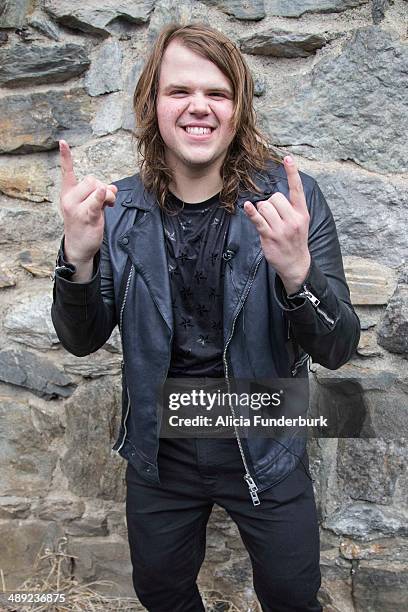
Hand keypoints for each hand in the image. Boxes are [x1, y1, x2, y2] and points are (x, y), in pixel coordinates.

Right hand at [59, 140, 117, 265]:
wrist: (79, 247)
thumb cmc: (84, 224)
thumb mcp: (88, 205)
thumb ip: (98, 194)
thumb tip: (112, 188)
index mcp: (67, 193)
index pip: (66, 171)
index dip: (65, 157)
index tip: (62, 142)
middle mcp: (69, 198)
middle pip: (92, 179)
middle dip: (103, 187)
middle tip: (107, 201)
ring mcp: (76, 207)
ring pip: (97, 187)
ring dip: (108, 194)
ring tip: (107, 206)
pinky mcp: (87, 216)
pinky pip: (96, 201)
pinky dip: (101, 197)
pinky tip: (104, 195)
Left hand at [243, 155, 310, 294]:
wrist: (296, 264)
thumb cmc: (295, 240)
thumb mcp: (300, 222)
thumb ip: (291, 209)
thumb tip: (273, 197)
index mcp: (302, 213)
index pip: (297, 189)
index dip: (292, 172)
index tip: (287, 157)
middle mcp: (293, 219)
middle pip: (275, 197)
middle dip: (270, 203)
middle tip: (272, 216)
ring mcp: (281, 229)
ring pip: (265, 206)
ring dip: (261, 211)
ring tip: (267, 222)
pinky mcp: (269, 236)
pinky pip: (258, 220)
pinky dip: (251, 212)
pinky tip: (247, 207)